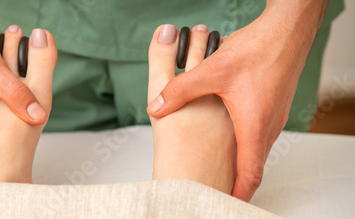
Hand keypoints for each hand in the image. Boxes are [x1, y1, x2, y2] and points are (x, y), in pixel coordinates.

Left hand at [147, 1, 325, 200]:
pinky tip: (231, 133)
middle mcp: (268, 126)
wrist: (288, 31)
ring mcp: (274, 116)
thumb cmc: (258, 51)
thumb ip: (179, 90)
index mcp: (254, 126)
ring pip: (256, 148)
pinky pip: (260, 132)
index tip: (225, 204)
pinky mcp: (274, 105)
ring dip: (242, 161)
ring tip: (223, 168)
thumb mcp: (212, 71)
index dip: (236, 194)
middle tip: (219, 190)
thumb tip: (156, 106)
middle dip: (236, 181)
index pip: (249, 174)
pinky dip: (247, 142)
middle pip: (253, 165)